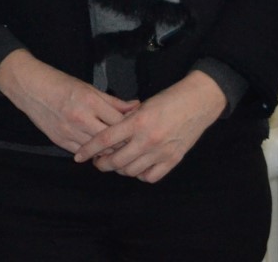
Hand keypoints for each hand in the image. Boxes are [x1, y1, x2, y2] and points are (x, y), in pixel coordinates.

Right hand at [0, 50, 137, 153]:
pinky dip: (93, 153)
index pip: (119, 121)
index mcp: (90, 101)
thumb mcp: (88, 87)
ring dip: (109, 151)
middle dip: (124, 143)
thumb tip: (135, 106)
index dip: (131, 127)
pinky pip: (82, 152)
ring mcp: (69, 131)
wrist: (30, 88)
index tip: (138, 129)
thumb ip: (113, 101)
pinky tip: (99, 150)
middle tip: (133, 144)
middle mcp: (81, 118)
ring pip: (98, 150)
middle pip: (111, 139)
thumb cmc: (59, 83)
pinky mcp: (60, 140)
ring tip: (119, 150)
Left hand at [75, 70, 225, 181]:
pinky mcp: (173, 160)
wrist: (197, 103)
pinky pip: (150, 177)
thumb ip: (125, 121)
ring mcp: (161, 152)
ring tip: (117, 163)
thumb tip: (107, 136)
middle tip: (98, 161)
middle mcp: (147, 140)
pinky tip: (137, 167)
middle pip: (116, 161)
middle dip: (102, 164)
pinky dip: (141, 174)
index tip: (79, 156)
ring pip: (131, 171)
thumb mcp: (142, 106)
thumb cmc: (168, 100)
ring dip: (120, 169)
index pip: (104, 140)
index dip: (88, 150)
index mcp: (136, 122)